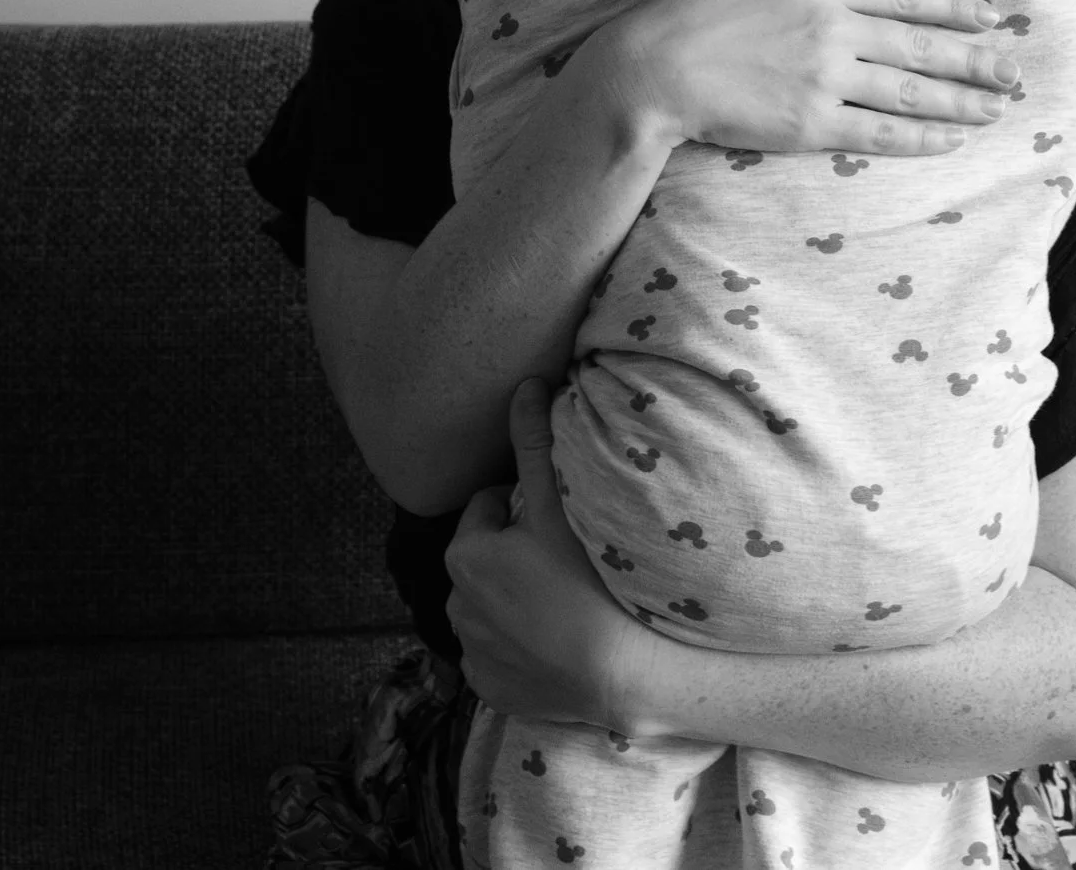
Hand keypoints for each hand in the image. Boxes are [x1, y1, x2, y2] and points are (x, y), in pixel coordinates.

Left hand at [445, 378, 665, 730]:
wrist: (621, 674)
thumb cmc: (589, 579)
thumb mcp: (558, 505)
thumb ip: (536, 443)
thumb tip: (524, 385)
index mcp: (463, 555)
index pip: (489, 511)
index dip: (525, 512)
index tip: (558, 527)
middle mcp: (453, 605)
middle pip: (488, 561)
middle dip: (515, 557)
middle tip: (566, 564)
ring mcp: (472, 653)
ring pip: (491, 609)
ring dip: (515, 602)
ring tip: (564, 604)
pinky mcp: (489, 690)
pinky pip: (500, 657)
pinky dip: (520, 649)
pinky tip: (555, 646)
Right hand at [589, 0, 1020, 155]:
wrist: (651, 70)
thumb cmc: (693, 5)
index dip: (957, 7)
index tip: (990, 18)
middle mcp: (836, 27)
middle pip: (924, 46)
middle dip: (978, 60)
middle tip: (1014, 72)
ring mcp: (827, 79)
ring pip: (913, 92)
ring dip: (963, 102)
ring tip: (996, 109)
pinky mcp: (813, 125)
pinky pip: (881, 132)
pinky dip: (922, 137)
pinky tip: (950, 139)